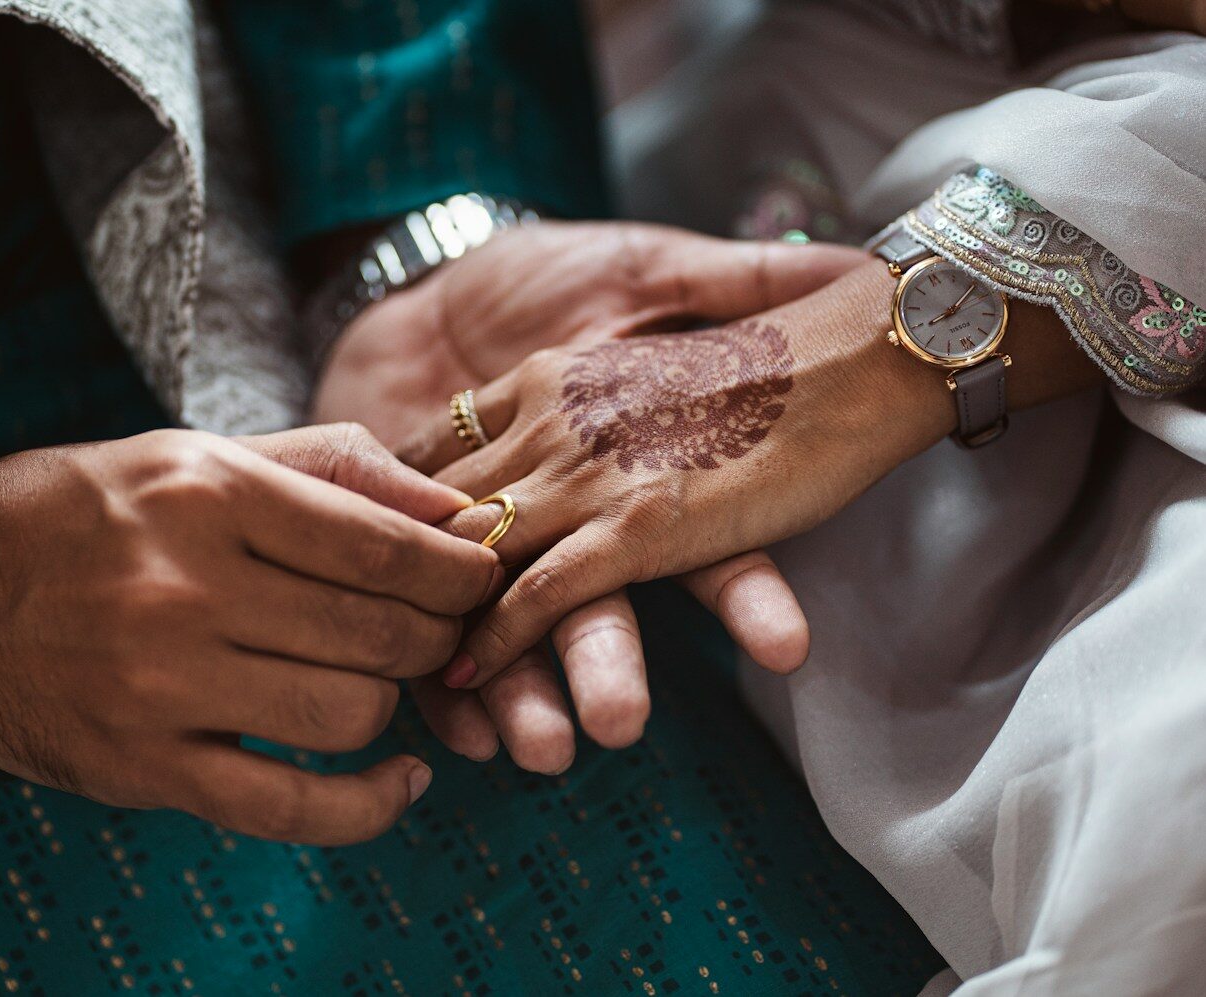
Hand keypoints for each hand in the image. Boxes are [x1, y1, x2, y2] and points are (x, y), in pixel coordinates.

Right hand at [0, 425, 500, 844]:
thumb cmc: (89, 513)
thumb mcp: (197, 454)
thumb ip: (329, 466)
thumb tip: (449, 511)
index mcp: (210, 494)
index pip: (385, 545)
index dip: (460, 570)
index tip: (481, 575)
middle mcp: (187, 587)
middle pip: (380, 633)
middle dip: (439, 636)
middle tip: (442, 630)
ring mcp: (162, 685)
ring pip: (350, 716)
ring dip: (393, 705)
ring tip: (381, 680)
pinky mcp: (146, 766)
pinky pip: (290, 808)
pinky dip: (367, 807)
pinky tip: (398, 783)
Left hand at [403, 262, 957, 689]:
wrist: (863, 338)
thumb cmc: (780, 334)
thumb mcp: (666, 318)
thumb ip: (581, 375)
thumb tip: (567, 407)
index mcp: (551, 376)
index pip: (446, 447)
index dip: (405, 505)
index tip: (375, 552)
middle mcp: (551, 422)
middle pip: (444, 511)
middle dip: (396, 576)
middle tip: (351, 637)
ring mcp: (590, 474)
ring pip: (480, 560)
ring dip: (437, 627)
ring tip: (397, 683)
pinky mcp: (638, 523)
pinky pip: (542, 588)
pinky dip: (500, 637)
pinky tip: (466, 678)